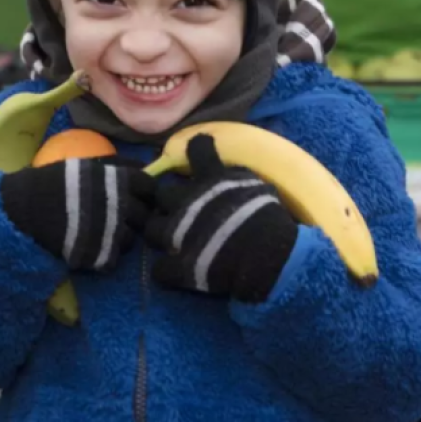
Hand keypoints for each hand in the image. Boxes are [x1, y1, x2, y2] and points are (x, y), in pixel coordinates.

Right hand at [0, 156, 153, 270]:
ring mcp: (112, 232)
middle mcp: (122, 205)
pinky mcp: (99, 255)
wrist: (22, 210)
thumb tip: (142, 167)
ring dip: (121, 238)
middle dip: (135, 217)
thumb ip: (116, 167)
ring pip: (131, 240)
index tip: (137, 196)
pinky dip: (106, 256)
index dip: (145, 192)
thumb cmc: (52, 182)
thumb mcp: (86, 165)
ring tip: (104, 235)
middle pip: (145, 215)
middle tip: (121, 218)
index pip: (150, 187)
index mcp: (120, 180)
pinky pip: (114, 259)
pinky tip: (94, 248)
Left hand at [144, 135, 297, 302]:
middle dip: (169, 202)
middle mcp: (187, 202)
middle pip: (161, 195)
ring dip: (162, 234)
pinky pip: (159, 269)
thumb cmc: (268, 218)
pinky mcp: (177, 267)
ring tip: (175, 241)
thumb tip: (227, 172)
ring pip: (152, 230)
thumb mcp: (257, 188)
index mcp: (211, 180)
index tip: (199, 150)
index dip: (197, 150)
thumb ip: (236, 179)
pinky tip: (179, 271)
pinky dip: (168, 270)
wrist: (267, 254)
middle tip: (183, 210)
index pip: (198, 151)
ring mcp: (177, 235)